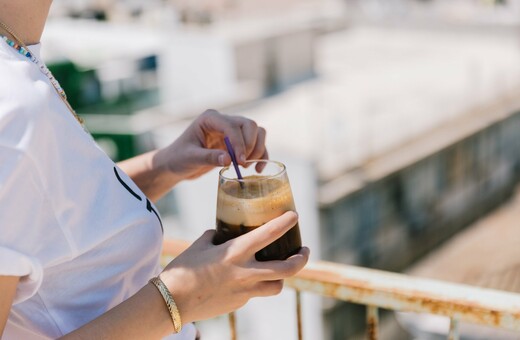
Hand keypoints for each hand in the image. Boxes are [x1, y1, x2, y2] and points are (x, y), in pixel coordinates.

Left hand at [157, 110, 267, 180]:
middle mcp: (223, 120)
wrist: (176, 164)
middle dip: (250, 145)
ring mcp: (231, 130)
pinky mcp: (237, 142)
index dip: (239, 143)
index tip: (240, 162)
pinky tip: (258, 169)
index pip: (232, 126)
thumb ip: (209, 157)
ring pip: (256, 132)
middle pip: (249, 125)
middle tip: (243, 164)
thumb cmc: (179, 158)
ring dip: (258, 149)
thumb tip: (228, 159)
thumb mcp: (190, 158)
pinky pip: (256, 144)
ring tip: (248, 167)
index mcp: (210, 118)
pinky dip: (261, 155)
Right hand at [159, 211, 308, 323]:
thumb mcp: (200, 245)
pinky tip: (244, 280)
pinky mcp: (239, 304)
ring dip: (281, 277)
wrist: (170, 303)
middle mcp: (245, 273)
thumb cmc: (182, 270)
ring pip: (277, 286)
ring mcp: (244, 292)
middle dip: (302, 259)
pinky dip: (255, 285)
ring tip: (279, 268)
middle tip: (304, 250)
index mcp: (236, 253)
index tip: (294, 216)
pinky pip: (254, 293)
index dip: (285, 223)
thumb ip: (215, 237)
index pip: (269, 234)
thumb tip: (221, 233)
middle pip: (287, 269)